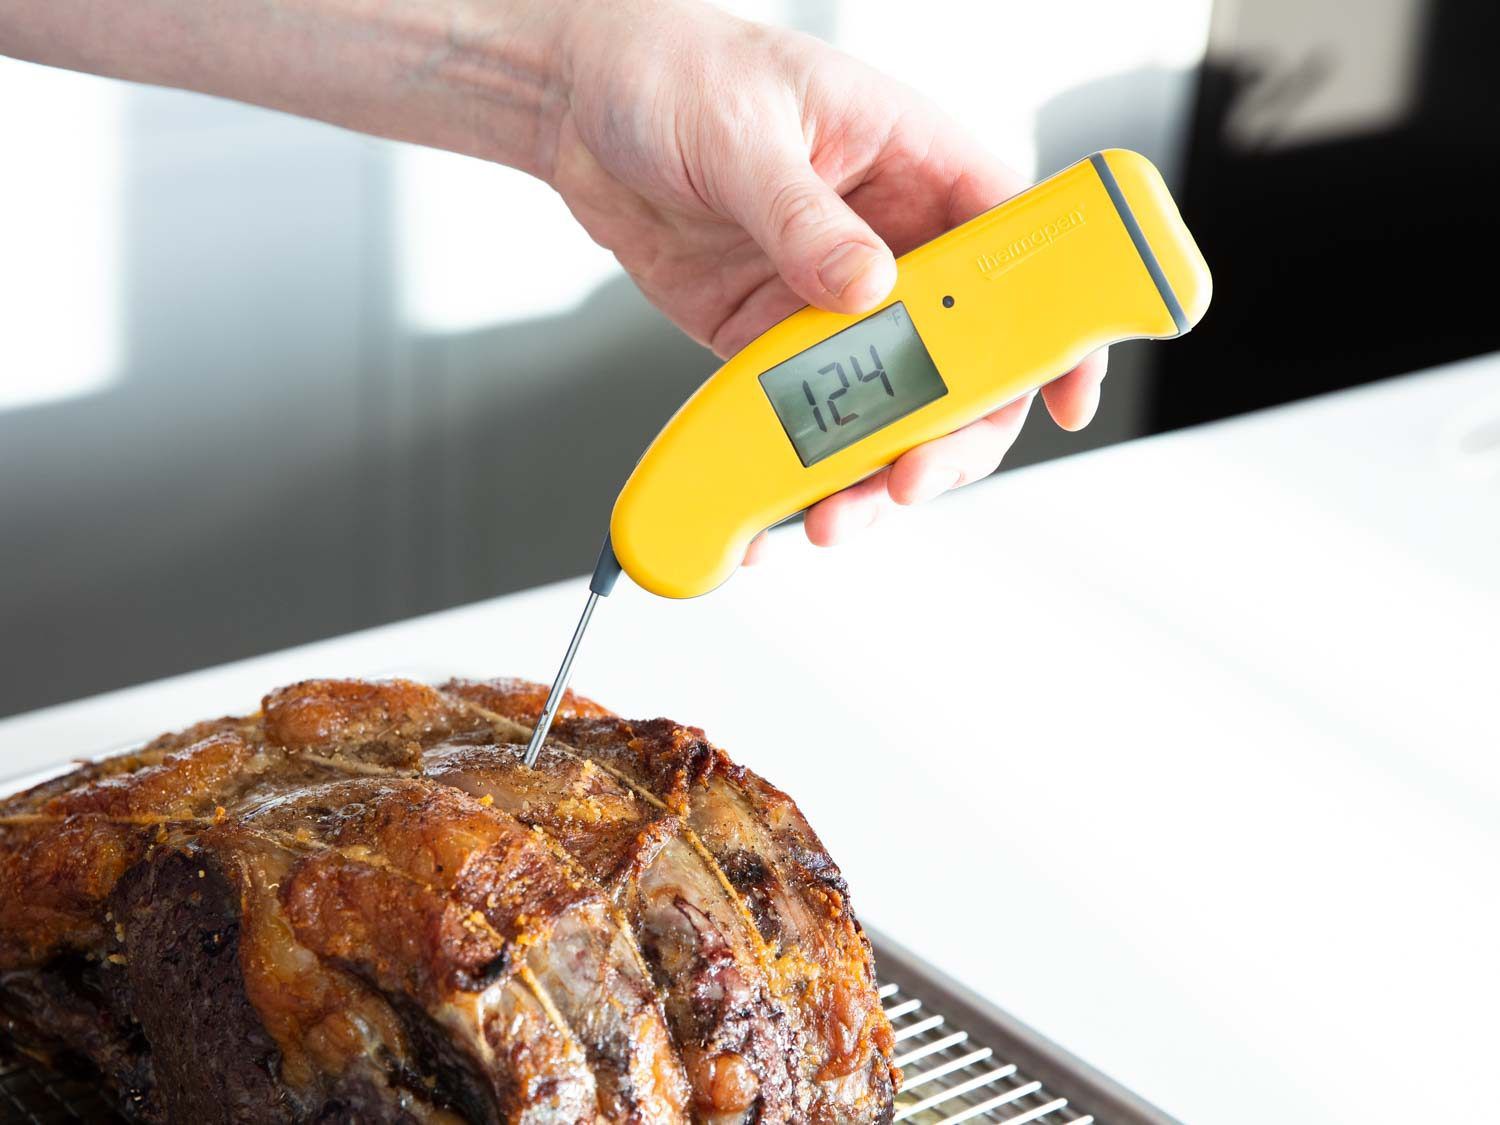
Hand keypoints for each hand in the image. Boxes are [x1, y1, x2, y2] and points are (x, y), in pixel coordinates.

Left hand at [551, 2, 1107, 557]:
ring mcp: (832, 300)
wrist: (580, 104)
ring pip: (888, 402)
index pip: (1016, 254)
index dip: (1058, 328)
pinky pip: (804, 411)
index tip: (1065, 398)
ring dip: (868, 467)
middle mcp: (890, 243)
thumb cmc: (678, 70)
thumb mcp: (747, 131)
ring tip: (832, 513)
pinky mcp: (771, 338)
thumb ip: (805, 215)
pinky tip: (775, 503)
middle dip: (951, 431)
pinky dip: (795, 465)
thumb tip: (867, 290)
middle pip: (964, 356)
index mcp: (918, 167)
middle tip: (909, 477)